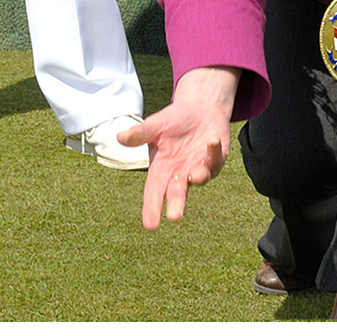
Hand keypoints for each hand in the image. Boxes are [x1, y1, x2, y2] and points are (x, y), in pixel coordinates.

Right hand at [117, 66, 238, 229]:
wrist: (199, 110)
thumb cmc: (173, 121)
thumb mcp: (155, 126)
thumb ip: (141, 133)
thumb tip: (120, 137)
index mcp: (161, 169)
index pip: (154, 191)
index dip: (152, 207)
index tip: (151, 226)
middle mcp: (180, 173)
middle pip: (178, 192)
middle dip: (177, 204)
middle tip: (175, 216)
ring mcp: (199, 167)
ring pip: (199, 178)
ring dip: (198, 177)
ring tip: (195, 174)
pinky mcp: (216, 159)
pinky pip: (216, 159)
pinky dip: (213, 152)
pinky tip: (211, 141)